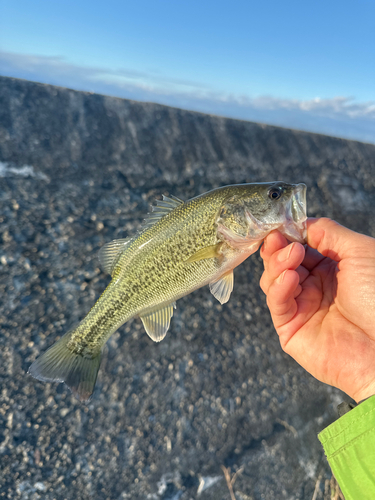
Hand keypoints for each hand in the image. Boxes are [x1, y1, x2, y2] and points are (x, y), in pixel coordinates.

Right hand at [260, 218, 374, 402]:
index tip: (280, 225)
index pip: (299, 245)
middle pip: (281, 261)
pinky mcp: (291, 329)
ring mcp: (302, 307)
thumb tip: (302, 223)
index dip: (288, 234)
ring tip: (291, 256)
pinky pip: (277, 304)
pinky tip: (290, 278)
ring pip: (273, 280)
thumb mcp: (360, 251)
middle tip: (279, 240)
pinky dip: (278, 288)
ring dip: (277, 264)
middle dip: (277, 247)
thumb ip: (328, 232)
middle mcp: (315, 286)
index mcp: (332, 267)